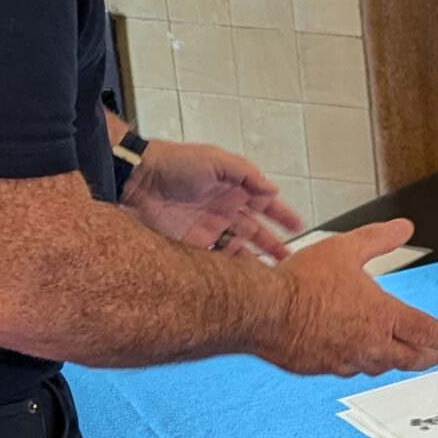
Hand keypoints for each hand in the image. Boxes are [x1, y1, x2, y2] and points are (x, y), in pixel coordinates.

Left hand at [124, 140, 304, 261]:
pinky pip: (217, 257)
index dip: (282, 215)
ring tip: (270, 274)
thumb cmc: (175, 162)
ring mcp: (210, 227)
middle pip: (255, 230)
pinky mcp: (194, 242)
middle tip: (289, 259)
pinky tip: (243, 277)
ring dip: (254, 259)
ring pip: (239, 247)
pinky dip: (231, 267)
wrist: (140, 179)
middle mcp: (225, 209)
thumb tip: (272, 190)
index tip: (297, 226)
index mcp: (234, 188)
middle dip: (273, 244)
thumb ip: (247, 175)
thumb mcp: (217, 160)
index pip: (264, 204)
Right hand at [268, 219, 437, 378]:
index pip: (428, 332)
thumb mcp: (345, 249)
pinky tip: (359, 356)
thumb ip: (378, 239)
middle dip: (430, 356)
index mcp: (382, 315)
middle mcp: (370, 343)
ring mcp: (347, 360)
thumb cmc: (301, 282)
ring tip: (403, 355)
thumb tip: (404, 227)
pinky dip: (364, 362)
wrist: (263, 311)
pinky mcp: (325, 368)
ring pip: (383, 366)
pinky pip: (352, 369)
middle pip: (412, 357)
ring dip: (398, 361)